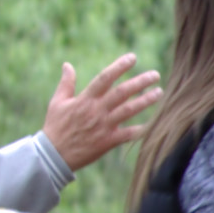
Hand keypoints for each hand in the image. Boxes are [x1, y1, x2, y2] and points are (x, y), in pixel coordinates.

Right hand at [43, 54, 162, 170]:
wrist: (55, 154)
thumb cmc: (55, 126)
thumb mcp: (57, 102)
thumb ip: (66, 83)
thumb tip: (67, 65)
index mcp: (85, 99)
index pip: (105, 78)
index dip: (119, 67)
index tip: (133, 58)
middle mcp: (97, 110)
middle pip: (122, 92)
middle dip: (140, 82)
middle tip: (155, 74)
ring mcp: (104, 126)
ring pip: (129, 110)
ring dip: (146, 101)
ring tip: (159, 92)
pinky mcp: (108, 141)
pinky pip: (129, 134)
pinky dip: (142, 129)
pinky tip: (155, 122)